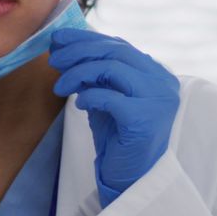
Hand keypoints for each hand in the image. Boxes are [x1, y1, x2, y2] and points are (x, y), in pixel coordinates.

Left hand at [48, 28, 180, 207]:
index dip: (86, 39)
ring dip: (78, 73)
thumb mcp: (106, 95)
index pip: (119, 45)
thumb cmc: (118, 134)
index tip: (59, 39)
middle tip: (54, 58)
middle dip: (78, 51)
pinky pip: (109, 97)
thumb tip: (65, 45)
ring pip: (111, 69)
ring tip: (60, 85)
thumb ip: (95, 72)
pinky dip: (90, 96)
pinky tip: (79, 103)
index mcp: (156, 73)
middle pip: (115, 52)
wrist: (131, 176)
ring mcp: (157, 100)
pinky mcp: (144, 120)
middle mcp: (162, 83)